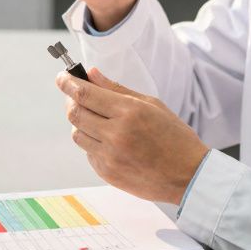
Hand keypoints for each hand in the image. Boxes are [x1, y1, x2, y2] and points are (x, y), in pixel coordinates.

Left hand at [56, 67, 209, 204]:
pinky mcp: (107, 173)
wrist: (188, 175)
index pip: (85, 93)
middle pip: (75, 113)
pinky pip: (88, 152)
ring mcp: (109, 156)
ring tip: (96, 119)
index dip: (68, 82)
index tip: (62, 77)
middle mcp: (115, 134)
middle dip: (70, 100)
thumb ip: (118, 89)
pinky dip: (92, 143)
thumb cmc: (175, 137)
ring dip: (81, 123)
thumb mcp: (151, 104)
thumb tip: (92, 74)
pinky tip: (109, 140)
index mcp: (129, 112)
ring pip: (77, 134)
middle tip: (75, 95)